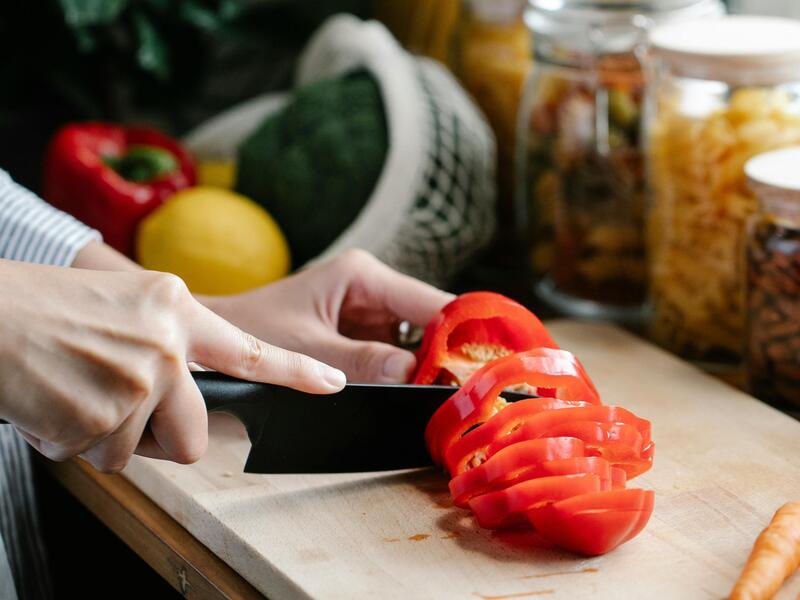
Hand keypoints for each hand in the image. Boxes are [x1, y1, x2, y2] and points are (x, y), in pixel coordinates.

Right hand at [0, 259, 344, 472]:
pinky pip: (100, 458)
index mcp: (176, 308)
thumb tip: (184, 393)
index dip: (296, 371)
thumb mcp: (123, 304)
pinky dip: (73, 442)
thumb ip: (167, 342)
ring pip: (139, 451)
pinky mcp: (104, 417)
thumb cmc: (42, 308)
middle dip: (161, 437)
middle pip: (196, 432)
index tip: (333, 383)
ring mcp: (139, 380)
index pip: (249, 349)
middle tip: (119, 411)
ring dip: (105, 436)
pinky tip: (53, 404)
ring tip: (73, 392)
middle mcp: (167, 343)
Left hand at [202, 250, 453, 382]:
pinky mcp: (362, 335)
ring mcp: (369, 312)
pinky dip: (411, 375)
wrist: (214, 338)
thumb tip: (414, 374)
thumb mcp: (306, 349)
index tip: (486, 365)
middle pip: (431, 322)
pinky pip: (398, 354)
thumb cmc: (250, 330)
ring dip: (433, 368)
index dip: (462, 332)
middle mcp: (372, 289)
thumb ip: (359, 362)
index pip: (430, 302)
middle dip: (450, 354)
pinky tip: (425, 395)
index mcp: (361, 276)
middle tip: (473, 391)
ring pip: (419, 341)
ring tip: (455, 397)